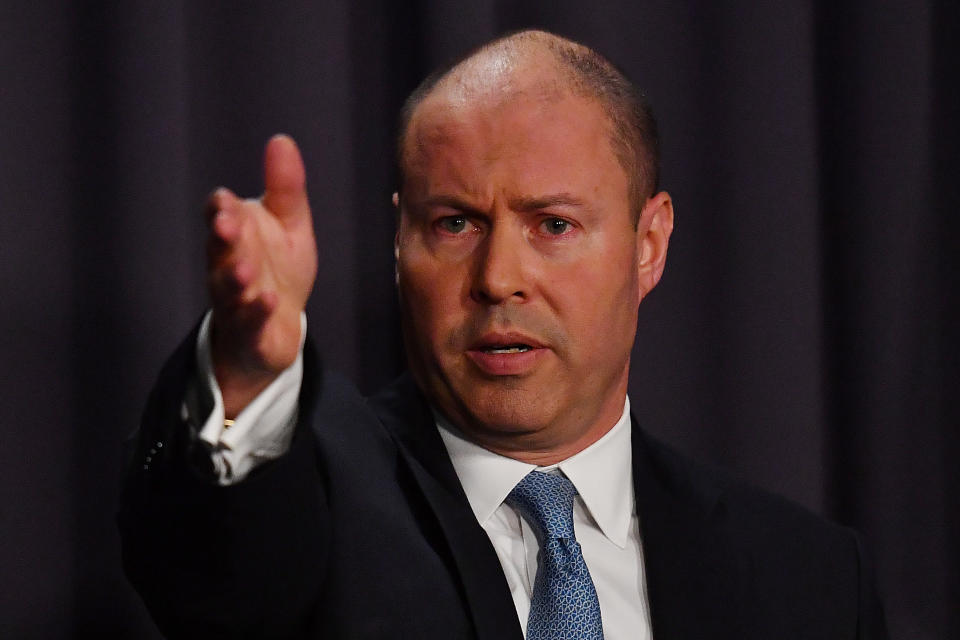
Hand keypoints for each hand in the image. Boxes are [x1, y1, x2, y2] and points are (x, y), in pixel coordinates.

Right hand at [206, 135, 317, 416]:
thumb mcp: (290, 226)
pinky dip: (255, 312)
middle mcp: (226, 265)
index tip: (226, 202)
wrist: (277, 329)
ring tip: (244, 270)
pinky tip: (268, 301)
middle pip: (218, 249)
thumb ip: (285, 189)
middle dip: (222, 238)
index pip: (220, 215)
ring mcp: (234, 300)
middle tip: (226, 226)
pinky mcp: (249, 332)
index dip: (221, 209)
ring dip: (233, 278)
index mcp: (235, 234)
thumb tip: (281, 139)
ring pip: (226, 288)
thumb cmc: (278, 270)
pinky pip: (248, 322)